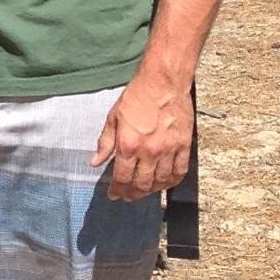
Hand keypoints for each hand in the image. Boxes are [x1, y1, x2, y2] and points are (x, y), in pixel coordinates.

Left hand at [95, 70, 194, 199]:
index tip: (114, 195)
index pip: (122, 177)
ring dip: (151, 191)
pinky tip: (165, 183)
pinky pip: (179, 171)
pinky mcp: (183, 146)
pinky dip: (172, 182)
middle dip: (133, 194)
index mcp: (128, 145)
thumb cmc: (136, 96)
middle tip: (128, 197)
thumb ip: (105, 142)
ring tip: (144, 192)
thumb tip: (95, 162)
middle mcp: (149, 151)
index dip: (117, 190)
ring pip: (161, 181)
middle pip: (141, 184)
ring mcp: (168, 150)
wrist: (163, 82)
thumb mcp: (113, 117)